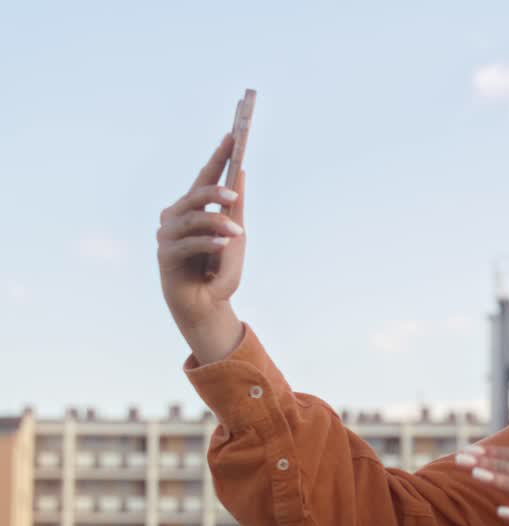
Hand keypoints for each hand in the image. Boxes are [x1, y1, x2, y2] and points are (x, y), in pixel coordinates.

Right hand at [156, 133, 247, 332]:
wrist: (207, 306)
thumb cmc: (219, 270)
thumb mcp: (235, 236)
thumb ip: (235, 208)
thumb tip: (241, 174)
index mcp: (193, 208)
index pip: (205, 176)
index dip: (219, 156)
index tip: (234, 134)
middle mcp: (176, 217)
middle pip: (195, 194)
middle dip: (216, 192)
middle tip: (235, 196)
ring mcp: (168, 235)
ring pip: (192, 218)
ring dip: (217, 223)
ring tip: (236, 232)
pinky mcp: (165, 256)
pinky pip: (187, 243)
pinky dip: (208, 242)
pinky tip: (223, 243)